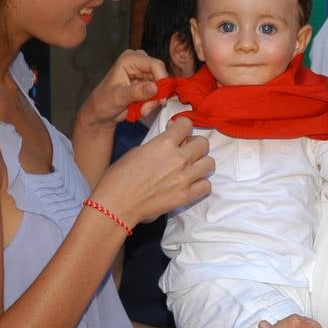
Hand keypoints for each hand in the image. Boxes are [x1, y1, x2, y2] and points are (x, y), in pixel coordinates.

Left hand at [76, 50, 168, 128]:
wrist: (101, 112)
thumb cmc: (103, 101)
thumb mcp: (118, 97)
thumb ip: (136, 92)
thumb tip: (154, 87)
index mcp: (129, 59)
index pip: (155, 64)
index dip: (162, 80)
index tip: (161, 98)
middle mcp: (139, 63)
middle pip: (161, 76)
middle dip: (157, 94)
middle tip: (146, 109)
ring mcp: (144, 73)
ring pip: (162, 87)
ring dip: (154, 101)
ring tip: (142, 110)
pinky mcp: (148, 84)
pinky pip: (159, 93)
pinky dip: (153, 103)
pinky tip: (143, 109)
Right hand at [91, 116, 212, 225]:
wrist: (117, 204)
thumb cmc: (120, 176)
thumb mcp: (138, 150)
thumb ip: (159, 143)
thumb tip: (172, 137)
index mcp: (164, 143)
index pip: (186, 124)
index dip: (182, 127)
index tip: (179, 132)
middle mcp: (179, 158)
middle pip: (203, 143)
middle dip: (195, 145)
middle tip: (186, 151)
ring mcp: (185, 178)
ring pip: (210, 163)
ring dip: (201, 164)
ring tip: (191, 168)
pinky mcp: (186, 196)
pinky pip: (206, 186)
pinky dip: (200, 184)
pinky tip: (190, 184)